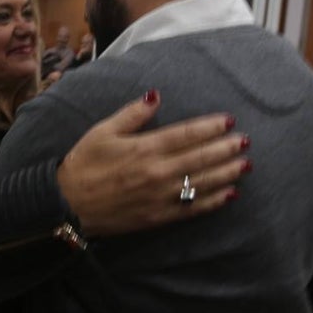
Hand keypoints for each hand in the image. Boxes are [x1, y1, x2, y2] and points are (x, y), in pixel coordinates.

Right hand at [57, 91, 247, 237]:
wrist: (67, 205)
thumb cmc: (84, 164)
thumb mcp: (103, 131)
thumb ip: (132, 114)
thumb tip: (156, 96)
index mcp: (144, 148)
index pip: (186, 134)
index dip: (209, 127)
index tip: (228, 120)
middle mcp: (157, 172)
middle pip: (200, 158)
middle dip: (225, 148)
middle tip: (245, 140)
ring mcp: (160, 196)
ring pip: (202, 183)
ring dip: (226, 172)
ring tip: (245, 163)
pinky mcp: (158, 216)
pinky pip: (192, 208)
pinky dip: (213, 201)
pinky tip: (230, 194)